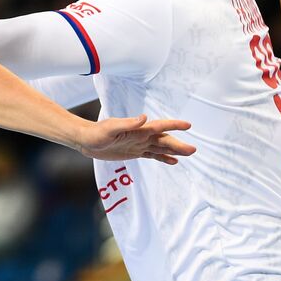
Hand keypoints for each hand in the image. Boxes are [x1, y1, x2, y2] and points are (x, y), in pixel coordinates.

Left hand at [74, 115, 194, 162]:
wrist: (86, 141)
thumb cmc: (96, 133)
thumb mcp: (110, 128)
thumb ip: (127, 123)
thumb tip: (144, 118)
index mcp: (138, 129)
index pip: (159, 127)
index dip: (173, 126)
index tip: (188, 125)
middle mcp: (141, 136)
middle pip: (163, 140)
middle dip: (178, 144)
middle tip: (193, 150)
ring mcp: (139, 144)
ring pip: (161, 147)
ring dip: (174, 151)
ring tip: (189, 153)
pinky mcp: (135, 152)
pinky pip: (152, 155)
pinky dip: (163, 158)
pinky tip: (174, 162)